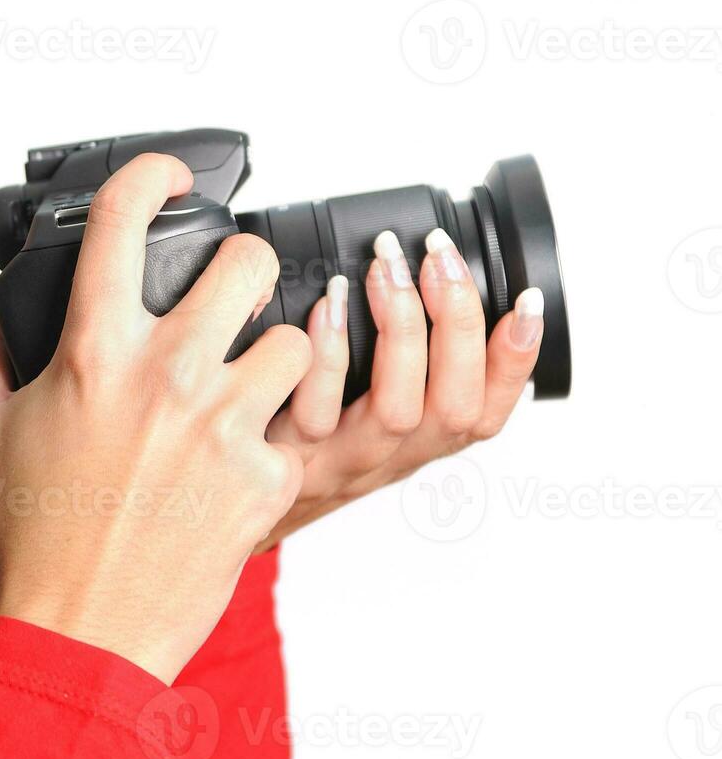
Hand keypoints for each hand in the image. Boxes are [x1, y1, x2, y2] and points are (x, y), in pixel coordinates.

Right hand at [0, 153, 312, 683]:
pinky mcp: (264, 478)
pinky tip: (235, 461)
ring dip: (275, 353)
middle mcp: (167, 376)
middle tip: (231, 293)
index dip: (150, 174)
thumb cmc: (31, 537)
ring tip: (246, 383)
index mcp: (93, 354)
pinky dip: (273, 437)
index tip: (165, 176)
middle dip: (246, 265)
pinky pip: (295, 427)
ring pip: (298, 340)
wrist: (82, 633)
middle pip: (250, 262)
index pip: (125, 222)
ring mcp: (224, 426)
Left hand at [257, 226, 545, 550]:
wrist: (232, 502)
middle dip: (459, 323)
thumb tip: (427, 279)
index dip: (517, 361)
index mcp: (418, 443)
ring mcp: (340, 459)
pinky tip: (328, 305)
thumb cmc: (304, 440)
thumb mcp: (364, 411)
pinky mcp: (287, 454)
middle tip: (439, 256)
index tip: (526, 300)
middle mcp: (389, 456)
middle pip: (452, 406)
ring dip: (400, 329)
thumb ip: (400, 364)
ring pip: (397, 411)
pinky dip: (328, 352)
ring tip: (386, 268)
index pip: (489, 410)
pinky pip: (316, 410)